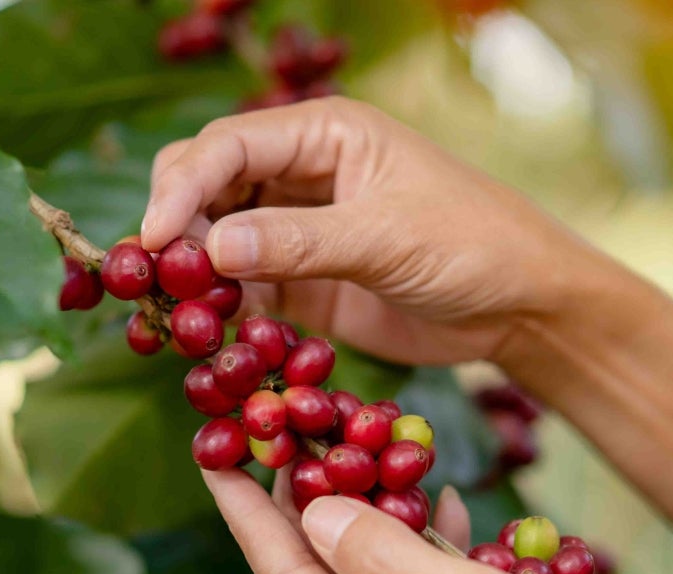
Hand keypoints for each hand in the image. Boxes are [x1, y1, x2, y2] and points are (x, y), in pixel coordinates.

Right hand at [141, 97, 618, 365]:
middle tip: (157, 284)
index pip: (226, 146)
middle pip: (206, 187)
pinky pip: (243, 292)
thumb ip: (299, 242)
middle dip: (175, 229)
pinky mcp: (303, 284)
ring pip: (216, 243)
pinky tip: (214, 339)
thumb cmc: (472, 245)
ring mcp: (298, 230)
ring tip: (176, 319)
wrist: (520, 307)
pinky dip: (223, 313)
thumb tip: (208, 250)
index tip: (152, 242)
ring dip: (193, 277)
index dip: (180, 188)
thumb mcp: (387, 237)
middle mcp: (301, 174)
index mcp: (324, 134)